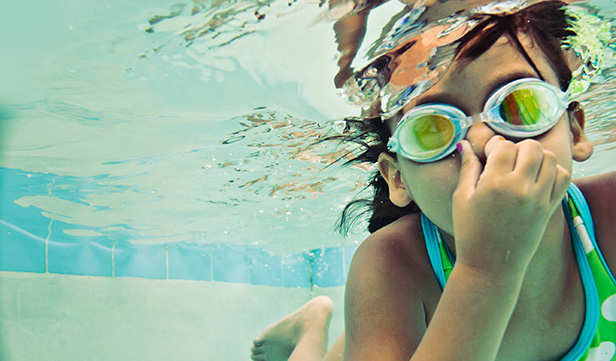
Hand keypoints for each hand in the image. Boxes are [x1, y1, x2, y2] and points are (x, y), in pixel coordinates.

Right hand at [452, 137, 570, 278]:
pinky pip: (563, 177)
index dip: (494, 147)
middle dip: (518, 148)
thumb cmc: (470, 233)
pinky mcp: (549, 208)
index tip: (488, 156)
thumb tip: (464, 142)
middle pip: (531, 147)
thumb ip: (467, 167)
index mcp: (494, 184)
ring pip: (550, 158)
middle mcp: (520, 189)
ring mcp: (539, 199)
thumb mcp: (461, 198)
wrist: (490, 267)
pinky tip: (537, 178)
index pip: (504, 146)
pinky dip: (554, 171)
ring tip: (522, 168)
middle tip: (506, 160)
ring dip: (536, 157)